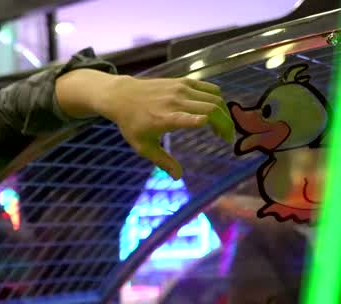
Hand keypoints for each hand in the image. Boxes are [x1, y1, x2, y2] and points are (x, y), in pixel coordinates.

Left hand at [98, 75, 235, 179]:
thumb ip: (162, 161)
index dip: (202, 121)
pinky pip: (210, 88)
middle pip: (212, 108)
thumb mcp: (143, 146)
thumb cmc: (132, 124)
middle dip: (225, 124)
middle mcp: (175, 101)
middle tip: (227, 138)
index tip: (217, 132)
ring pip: (214, 98)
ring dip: (224, 113)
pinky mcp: (184, 81)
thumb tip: (178, 177)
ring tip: (221, 128)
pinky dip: (218, 99)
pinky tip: (214, 111)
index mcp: (164, 118)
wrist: (122, 96)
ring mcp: (181, 89)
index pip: (186, 118)